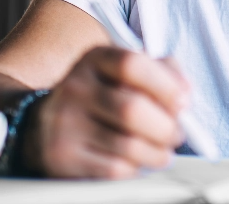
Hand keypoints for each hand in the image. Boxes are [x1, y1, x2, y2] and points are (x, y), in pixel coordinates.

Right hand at [23, 47, 189, 177]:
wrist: (44, 124)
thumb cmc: (102, 95)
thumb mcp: (125, 72)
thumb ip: (163, 72)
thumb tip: (185, 92)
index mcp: (95, 58)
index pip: (133, 64)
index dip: (166, 85)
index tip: (184, 102)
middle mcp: (75, 87)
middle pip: (132, 109)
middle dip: (166, 127)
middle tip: (176, 134)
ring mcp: (64, 122)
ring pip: (127, 145)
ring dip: (157, 153)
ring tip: (163, 152)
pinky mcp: (62, 156)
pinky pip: (114, 169)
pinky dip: (136, 169)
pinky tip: (138, 162)